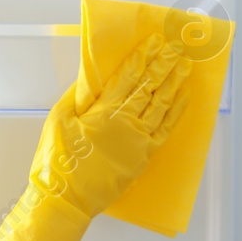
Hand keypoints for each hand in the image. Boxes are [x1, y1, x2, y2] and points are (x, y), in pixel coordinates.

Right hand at [35, 34, 191, 218]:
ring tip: (185, 65)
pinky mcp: (144, 157)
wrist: (67, 199)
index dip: (142, 57)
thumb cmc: (57, 163)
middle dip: (163, 63)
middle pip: (149, 85)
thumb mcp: (57, 121)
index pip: (128, 76)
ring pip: (161, 104)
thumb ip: (75, 97)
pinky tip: (184, 97)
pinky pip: (166, 130)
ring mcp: (138, 140)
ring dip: (174, 82)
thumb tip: (91, 80)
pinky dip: (176, 112)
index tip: (155, 42)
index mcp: (103, 111)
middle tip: (177, 46)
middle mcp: (125, 122)